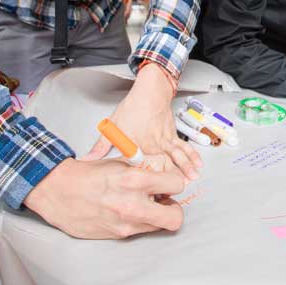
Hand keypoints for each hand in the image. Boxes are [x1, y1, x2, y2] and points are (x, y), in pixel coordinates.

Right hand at [24, 157, 185, 238]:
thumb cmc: (87, 174)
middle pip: (176, 218)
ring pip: (159, 227)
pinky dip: (140, 222)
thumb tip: (164, 173)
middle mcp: (133, 204)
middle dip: (174, 209)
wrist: (58, 191)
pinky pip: (141, 230)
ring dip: (156, 216)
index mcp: (135, 180)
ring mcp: (126, 223)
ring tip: (143, 205)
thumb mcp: (121, 162)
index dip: (174, 183)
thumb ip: (145, 169)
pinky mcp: (118, 235)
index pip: (177, 185)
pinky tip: (127, 211)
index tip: (168, 183)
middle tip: (165, 202)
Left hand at [82, 64, 201, 180]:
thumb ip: (100, 146)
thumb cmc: (132, 107)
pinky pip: (184, 147)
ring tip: (192, 178)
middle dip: (171, 178)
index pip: (142, 168)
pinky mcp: (172, 134)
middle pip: (164, 164)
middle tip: (176, 191)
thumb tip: (87, 159)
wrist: (150, 91)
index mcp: (137, 146)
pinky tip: (197, 163)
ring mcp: (165, 140)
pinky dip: (192, 155)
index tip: (150, 193)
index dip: (146, 181)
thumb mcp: (112, 126)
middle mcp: (153, 144)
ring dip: (185, 167)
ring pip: (177, 156)